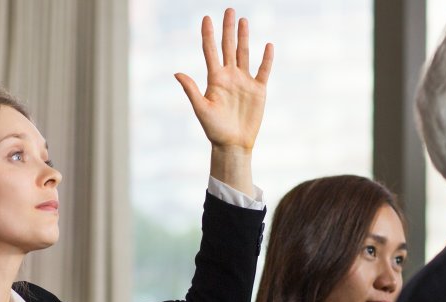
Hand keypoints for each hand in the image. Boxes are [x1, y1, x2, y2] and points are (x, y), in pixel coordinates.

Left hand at [174, 8, 272, 153]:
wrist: (233, 144)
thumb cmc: (214, 130)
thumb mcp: (201, 109)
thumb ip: (191, 90)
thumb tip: (177, 72)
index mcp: (214, 79)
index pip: (210, 51)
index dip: (208, 34)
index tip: (206, 18)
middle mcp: (229, 76)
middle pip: (228, 47)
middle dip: (228, 29)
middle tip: (229, 10)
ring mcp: (244, 81)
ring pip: (244, 53)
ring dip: (244, 37)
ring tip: (244, 21)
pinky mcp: (258, 90)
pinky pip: (263, 70)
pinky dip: (266, 59)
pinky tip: (268, 45)